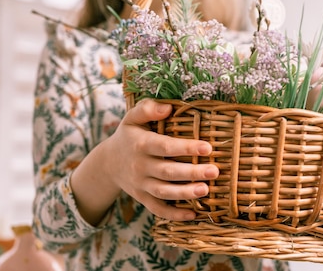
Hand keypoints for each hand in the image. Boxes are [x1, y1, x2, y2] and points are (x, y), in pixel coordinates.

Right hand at [105, 99, 218, 220]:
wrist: (108, 163)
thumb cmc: (129, 136)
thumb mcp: (132, 117)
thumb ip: (147, 108)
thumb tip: (168, 107)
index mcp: (141, 144)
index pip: (165, 147)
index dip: (186, 147)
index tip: (208, 148)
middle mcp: (140, 166)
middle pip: (168, 172)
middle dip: (192, 173)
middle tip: (214, 171)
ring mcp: (141, 185)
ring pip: (164, 192)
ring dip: (185, 194)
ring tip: (206, 190)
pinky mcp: (142, 198)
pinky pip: (158, 209)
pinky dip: (174, 215)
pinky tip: (193, 214)